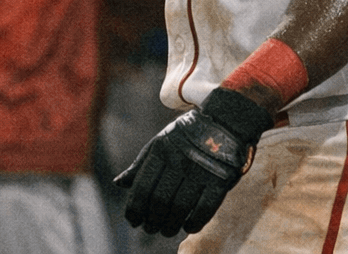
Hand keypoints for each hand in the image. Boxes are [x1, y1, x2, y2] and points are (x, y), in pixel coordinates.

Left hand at [114, 88, 272, 236]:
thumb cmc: (189, 134)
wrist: (228, 118)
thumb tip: (119, 184)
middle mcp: (180, 159)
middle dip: (152, 220)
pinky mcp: (221, 178)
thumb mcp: (161, 141)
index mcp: (162, 149)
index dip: (135, 209)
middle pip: (160, 200)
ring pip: (180, 208)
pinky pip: (205, 208)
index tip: (134, 221)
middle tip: (152, 229)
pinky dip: (194, 222)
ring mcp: (202, 169)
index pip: (142, 187)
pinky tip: (188, 226)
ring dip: (170, 225)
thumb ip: (141, 164)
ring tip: (167, 230)